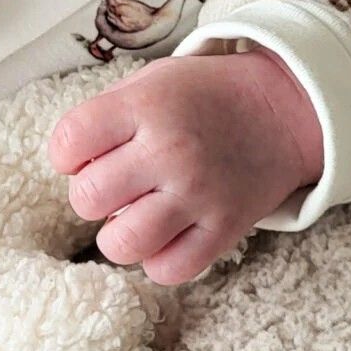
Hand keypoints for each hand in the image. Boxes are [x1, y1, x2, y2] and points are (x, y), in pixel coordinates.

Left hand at [46, 50, 324, 284]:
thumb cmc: (205, 95)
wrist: (284, 108)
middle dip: (91, 195)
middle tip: (115, 184)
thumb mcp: (153, 80)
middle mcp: (170, 150)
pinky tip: (165, 235)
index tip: (85, 153)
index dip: (66, 154)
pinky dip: (157, 260)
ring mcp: (199, 193)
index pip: (68, 142)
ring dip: (117, 234)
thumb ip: (106, 115)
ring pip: (121, 243)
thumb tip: (68, 164)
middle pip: (87, 197)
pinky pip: (168, 270)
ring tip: (135, 214)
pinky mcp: (225, 228)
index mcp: (147, 105)